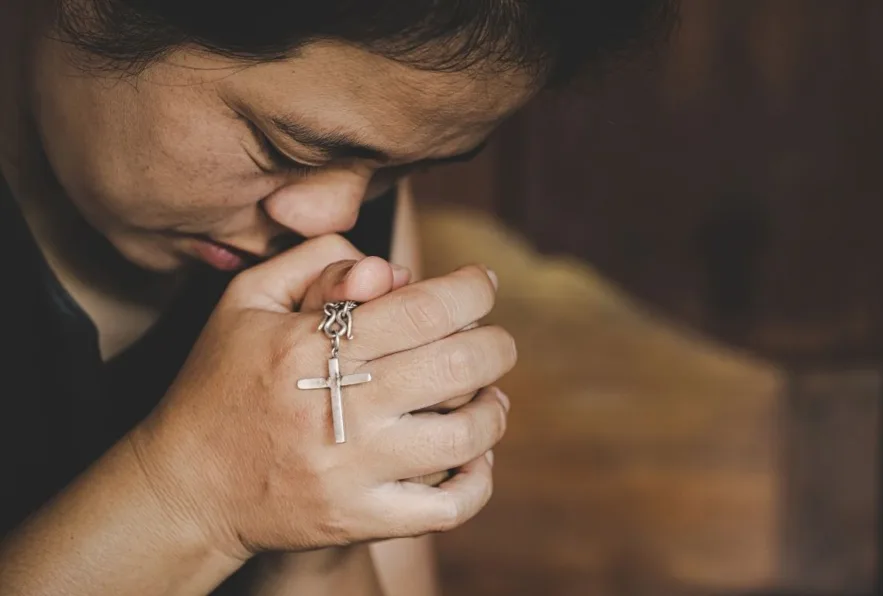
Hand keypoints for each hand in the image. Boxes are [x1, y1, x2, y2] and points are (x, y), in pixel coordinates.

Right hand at [128, 234, 514, 561]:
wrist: (186, 486)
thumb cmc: (221, 383)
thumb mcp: (247, 300)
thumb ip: (316, 261)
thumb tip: (391, 269)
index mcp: (311, 346)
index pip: (424, 308)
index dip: (472, 289)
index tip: (482, 283)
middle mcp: (339, 408)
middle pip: (458, 366)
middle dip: (496, 344)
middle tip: (494, 340)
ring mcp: (352, 471)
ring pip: (464, 436)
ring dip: (494, 409)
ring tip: (489, 396)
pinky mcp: (359, 520)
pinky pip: (448, 508)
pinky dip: (480, 481)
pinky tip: (477, 456)